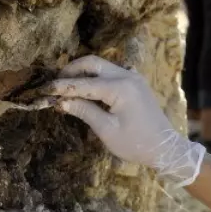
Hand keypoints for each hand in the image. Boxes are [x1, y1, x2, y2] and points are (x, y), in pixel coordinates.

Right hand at [46, 56, 204, 187]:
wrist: (166, 148)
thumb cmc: (136, 144)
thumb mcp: (107, 130)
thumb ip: (84, 112)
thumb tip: (62, 101)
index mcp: (120, 88)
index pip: (84, 83)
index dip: (62, 87)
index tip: (44, 89)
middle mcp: (128, 76)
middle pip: (93, 63)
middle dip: (72, 70)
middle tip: (56, 82)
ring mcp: (134, 78)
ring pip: (103, 65)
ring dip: (84, 72)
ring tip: (67, 84)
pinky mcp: (136, 83)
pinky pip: (112, 73)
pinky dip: (97, 76)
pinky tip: (87, 87)